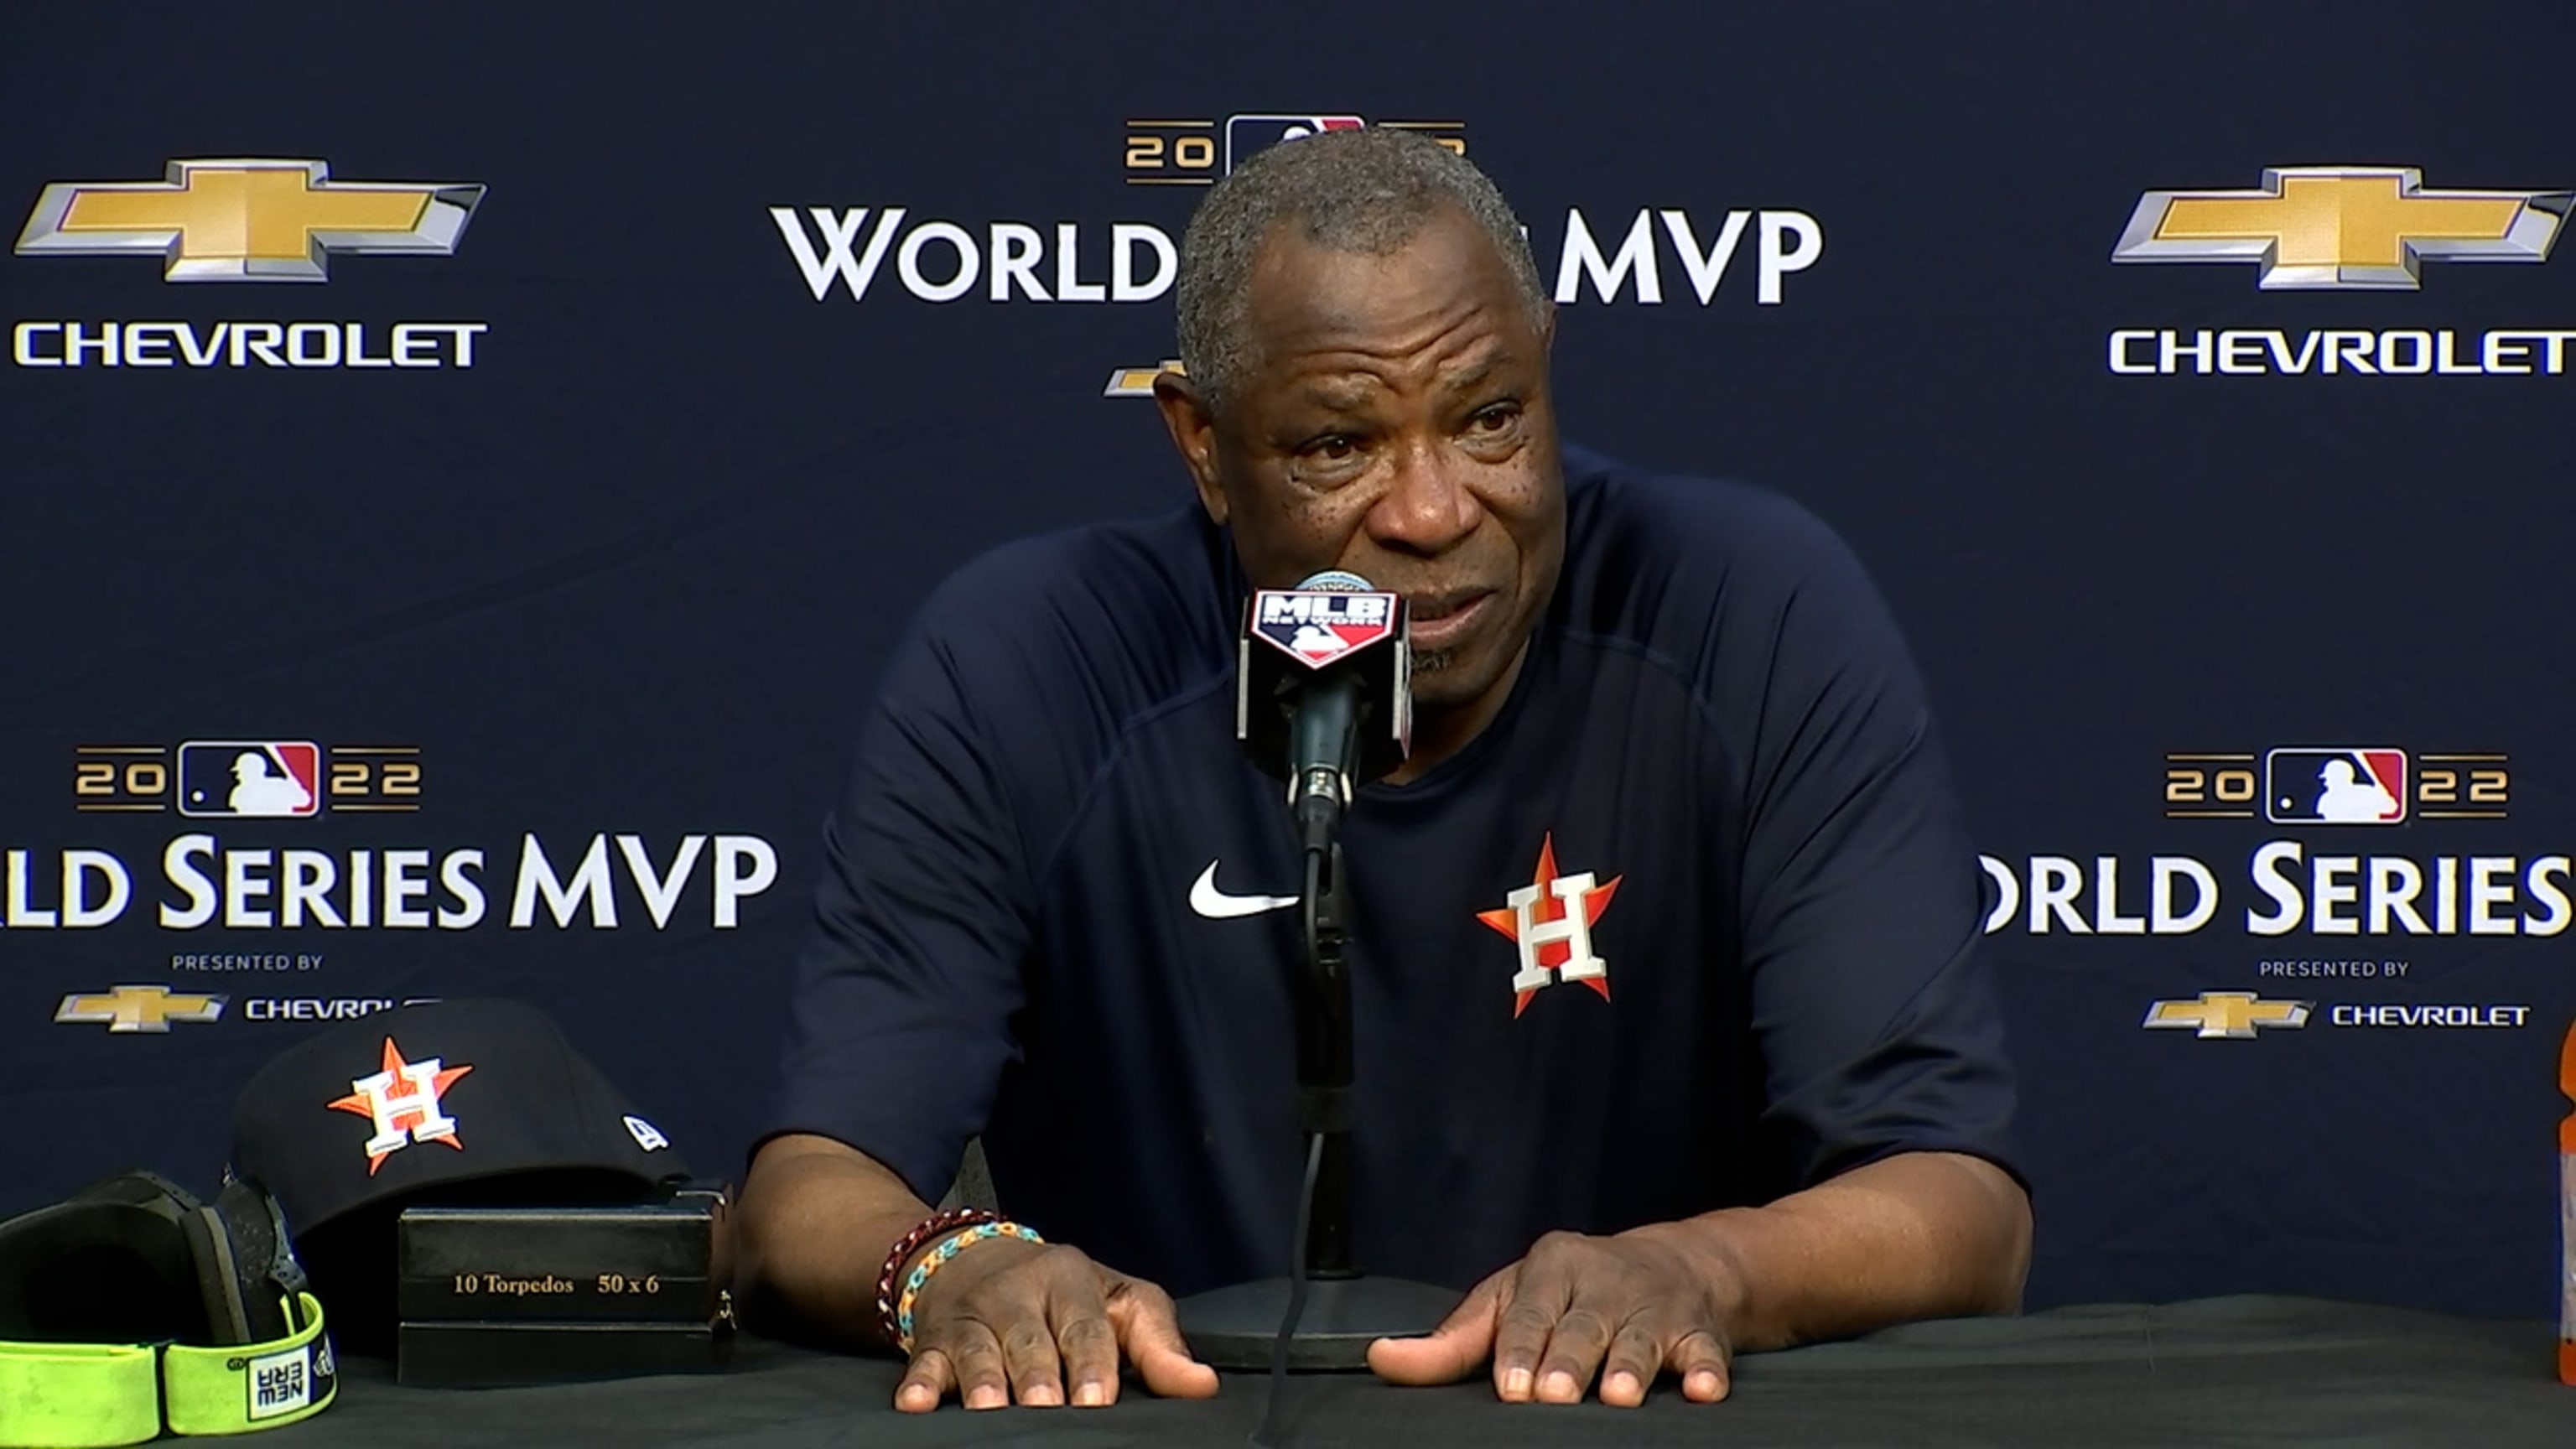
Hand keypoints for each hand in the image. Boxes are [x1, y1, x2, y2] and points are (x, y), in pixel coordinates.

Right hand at [893, 1237, 1219, 1411]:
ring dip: (983, 1380)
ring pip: (978, 1349)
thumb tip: (1202, 1385)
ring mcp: (973, 1314)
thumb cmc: (1060, 1293)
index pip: (1086, 1324)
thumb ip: (1158, 1345)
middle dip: (1038, 1376)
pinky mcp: (933, 1338)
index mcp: (1071, 1280)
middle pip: (1030, 1340)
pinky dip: (919, 1383)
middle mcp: (1018, 1292)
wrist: (974, 1257)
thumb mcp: (1116, 1303)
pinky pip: (924, 1360)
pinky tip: (916, 1404)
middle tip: (1047, 1407)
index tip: (1098, 1397)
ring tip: (989, 1408)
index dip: (1093, 1362)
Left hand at [1368, 1225, 1740, 1406]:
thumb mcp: (1509, 1301)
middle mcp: (1603, 1281)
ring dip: (1631, 1366)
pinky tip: (1704, 1390)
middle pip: (1583, 1327)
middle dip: (1569, 1361)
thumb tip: (1381, 1360)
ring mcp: (1654, 1304)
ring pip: (1640, 1338)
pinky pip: (1704, 1350)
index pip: (1528, 1313)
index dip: (1520, 1351)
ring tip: (1618, 1397)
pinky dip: (1706, 1369)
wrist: (1673, 1264)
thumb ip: (1452, 1340)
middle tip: (1554, 1396)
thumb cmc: (1571, 1293)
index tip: (1512, 1387)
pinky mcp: (1699, 1329)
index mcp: (1550, 1268)